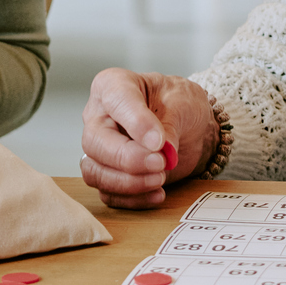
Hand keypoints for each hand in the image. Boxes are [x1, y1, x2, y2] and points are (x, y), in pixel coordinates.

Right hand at [80, 68, 215, 208]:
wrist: (190, 128)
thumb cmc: (180, 104)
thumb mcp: (182, 102)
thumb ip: (169, 123)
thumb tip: (161, 149)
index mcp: (113, 85)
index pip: (115, 100)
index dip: (135, 122)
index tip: (158, 141)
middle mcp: (99, 116)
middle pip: (94, 141)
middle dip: (128, 158)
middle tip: (160, 162)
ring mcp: (100, 148)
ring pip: (95, 171)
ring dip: (128, 182)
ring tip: (160, 178)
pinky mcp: (109, 175)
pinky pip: (108, 194)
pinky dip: (133, 199)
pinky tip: (158, 193)